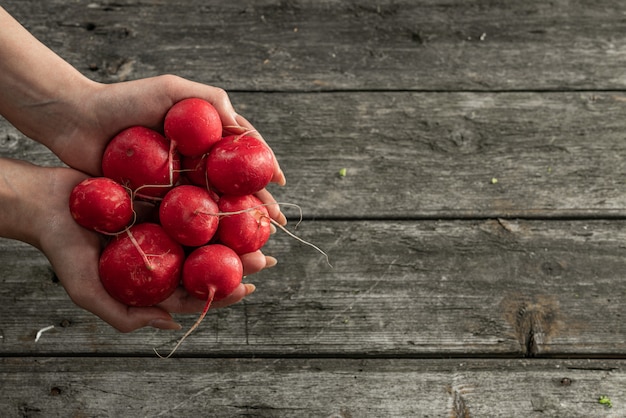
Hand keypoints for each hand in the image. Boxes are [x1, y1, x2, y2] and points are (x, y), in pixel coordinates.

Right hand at [23, 162, 262, 331]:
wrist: (46, 204)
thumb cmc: (63, 249)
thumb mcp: (88, 291)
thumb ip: (126, 315)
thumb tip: (174, 326)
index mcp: (153, 277)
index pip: (193, 290)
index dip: (220, 293)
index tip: (246, 290)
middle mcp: (164, 250)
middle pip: (207, 259)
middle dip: (237, 261)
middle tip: (264, 259)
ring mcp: (165, 222)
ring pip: (207, 229)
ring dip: (233, 230)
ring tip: (260, 229)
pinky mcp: (162, 195)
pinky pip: (193, 198)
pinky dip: (214, 199)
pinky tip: (235, 197)